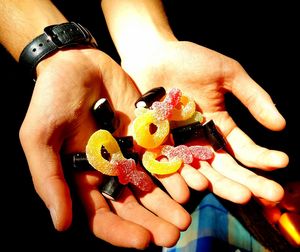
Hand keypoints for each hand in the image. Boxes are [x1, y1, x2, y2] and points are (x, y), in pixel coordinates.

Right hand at [19, 47, 189, 248]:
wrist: (77, 64)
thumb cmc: (52, 98)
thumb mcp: (40, 136)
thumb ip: (49, 178)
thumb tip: (61, 224)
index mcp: (81, 176)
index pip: (101, 216)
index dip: (121, 232)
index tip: (143, 242)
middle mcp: (107, 170)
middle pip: (132, 205)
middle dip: (152, 222)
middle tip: (173, 236)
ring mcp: (128, 152)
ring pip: (151, 185)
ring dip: (168, 203)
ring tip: (185, 218)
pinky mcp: (145, 134)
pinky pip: (162, 157)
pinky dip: (175, 173)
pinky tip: (189, 186)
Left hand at [121, 40, 288, 203]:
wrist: (153, 54)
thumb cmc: (190, 60)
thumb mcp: (227, 75)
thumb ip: (252, 97)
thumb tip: (281, 126)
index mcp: (219, 126)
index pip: (244, 149)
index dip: (263, 157)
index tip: (282, 162)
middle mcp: (200, 140)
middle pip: (226, 167)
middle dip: (249, 181)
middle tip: (273, 195)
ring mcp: (178, 144)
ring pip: (202, 171)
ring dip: (222, 185)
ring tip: (244, 195)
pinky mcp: (156, 144)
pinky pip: (171, 164)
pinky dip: (185, 176)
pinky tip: (201, 185)